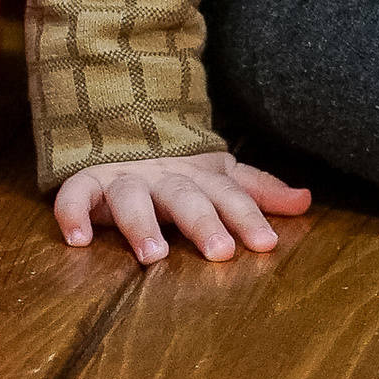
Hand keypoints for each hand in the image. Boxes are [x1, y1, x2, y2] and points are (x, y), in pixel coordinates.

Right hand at [53, 153, 311, 265]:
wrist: (123, 124)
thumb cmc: (180, 168)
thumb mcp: (220, 175)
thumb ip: (259, 190)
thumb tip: (307, 201)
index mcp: (200, 177)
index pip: (229, 196)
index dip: (247, 217)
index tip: (266, 244)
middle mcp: (164, 177)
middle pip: (185, 197)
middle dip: (203, 223)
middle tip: (220, 251)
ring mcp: (124, 178)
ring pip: (131, 198)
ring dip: (141, 224)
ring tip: (154, 255)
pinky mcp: (88, 182)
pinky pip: (74, 195)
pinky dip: (72, 213)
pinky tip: (77, 240)